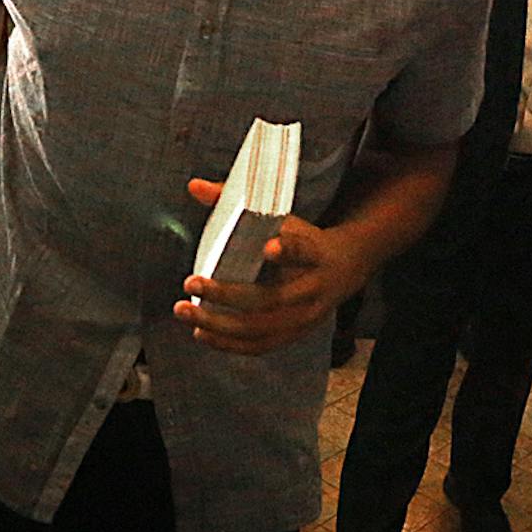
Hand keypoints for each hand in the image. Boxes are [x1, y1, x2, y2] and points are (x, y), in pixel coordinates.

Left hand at [174, 179, 365, 355]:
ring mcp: (305, 317)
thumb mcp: (284, 218)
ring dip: (218, 324)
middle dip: (227, 293)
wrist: (345, 269)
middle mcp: (313, 289)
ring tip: (185, 311)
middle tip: (191, 282)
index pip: (305, 250)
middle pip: (271, 298)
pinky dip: (227, 343)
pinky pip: (259, 345)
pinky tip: (201, 333)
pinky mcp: (294, 334)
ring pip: (260, 327)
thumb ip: (239, 204)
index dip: (288, 250)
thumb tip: (196, 186)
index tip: (268, 246)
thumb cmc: (305, 241)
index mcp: (316, 253)